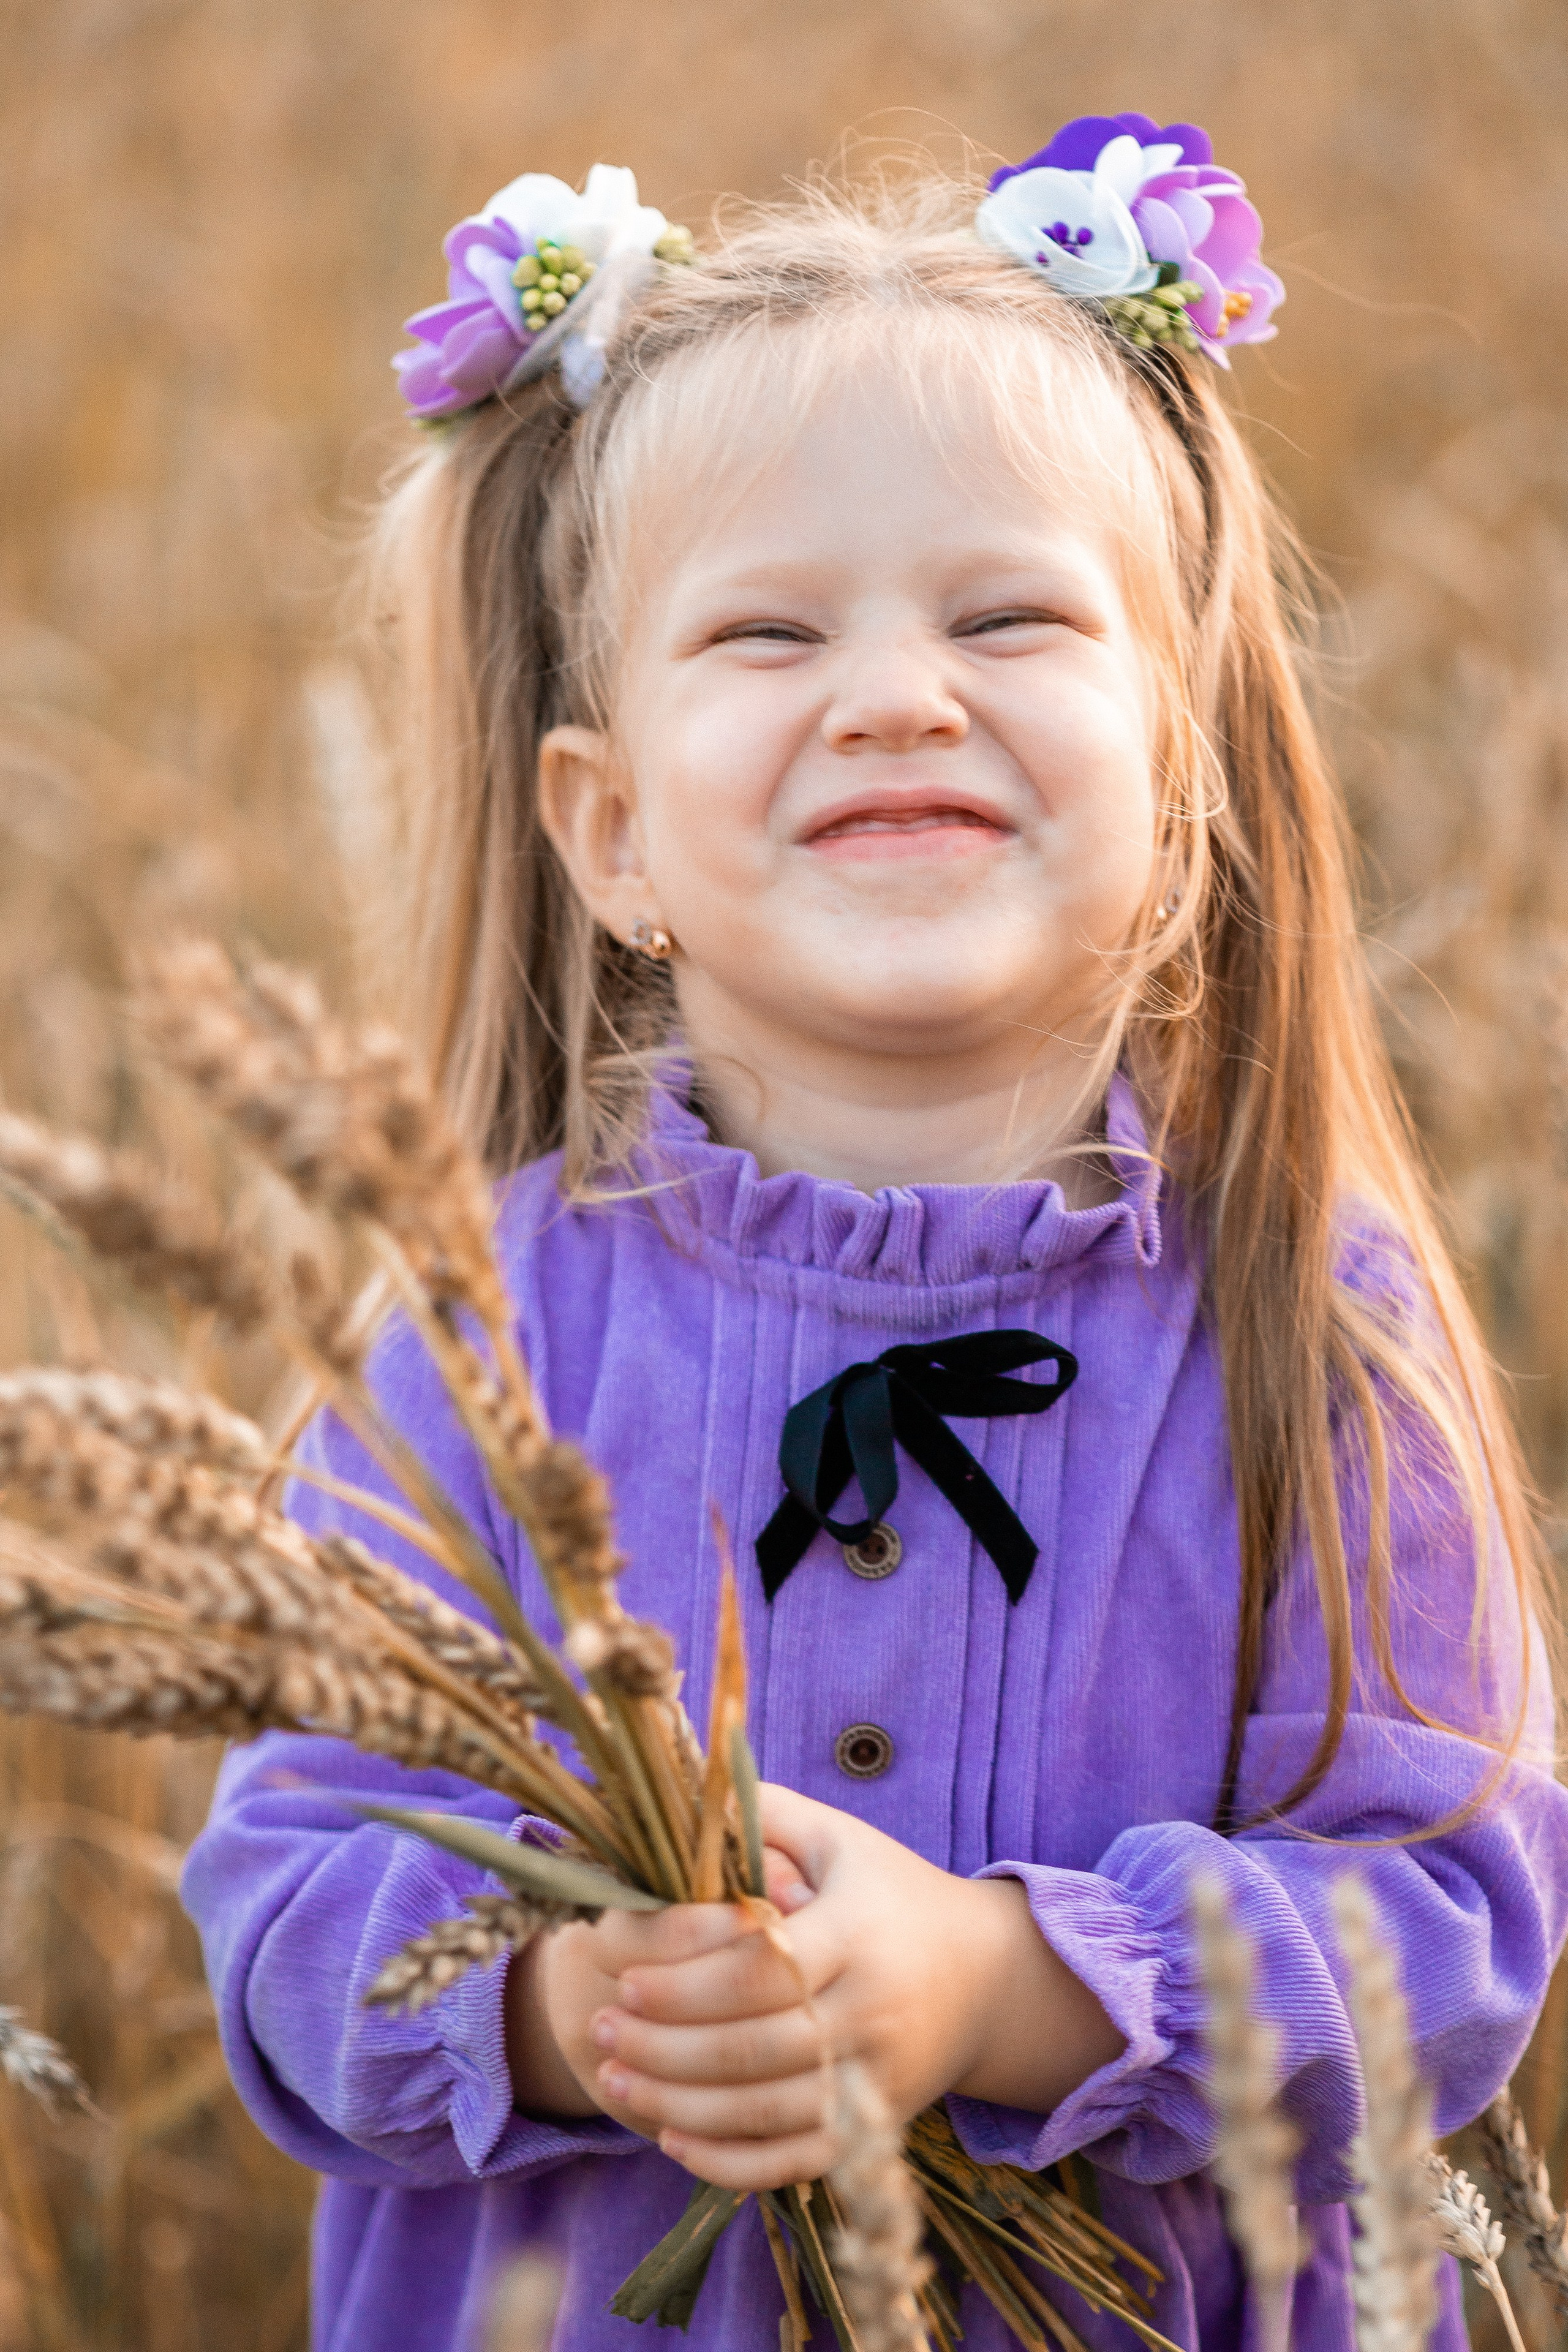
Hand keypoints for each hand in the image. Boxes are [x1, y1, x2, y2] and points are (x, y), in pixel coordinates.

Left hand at [514, 1785, 1122, 2189]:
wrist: (989, 1976)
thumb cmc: (893, 1894)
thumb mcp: (839, 1838)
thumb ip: (764, 1814)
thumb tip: (681, 1791)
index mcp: (855, 1932)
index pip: (759, 1965)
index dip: (682, 1977)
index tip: (623, 1972)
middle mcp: (870, 2009)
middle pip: (752, 2045)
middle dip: (663, 2045)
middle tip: (601, 2028)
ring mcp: (875, 2078)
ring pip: (766, 2110)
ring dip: (678, 2104)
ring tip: (614, 2079)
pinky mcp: (875, 2127)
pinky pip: (796, 2162)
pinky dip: (730, 2163)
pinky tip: (672, 2139)